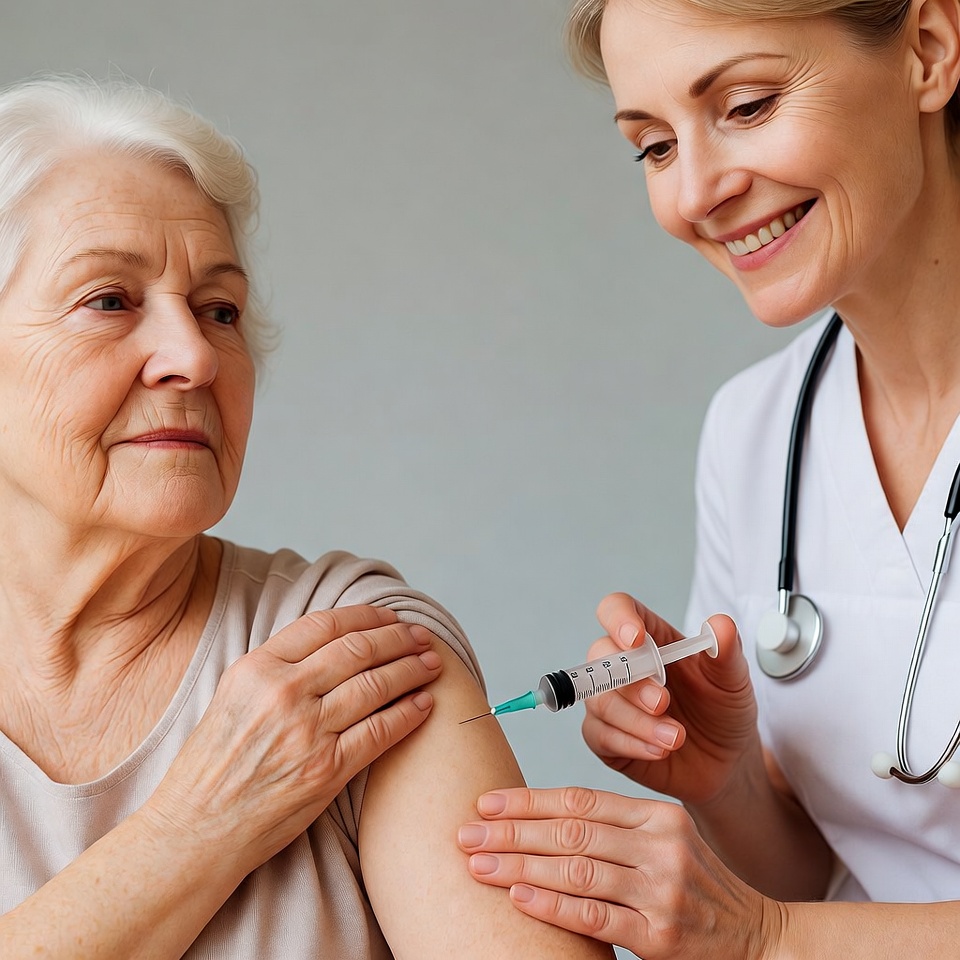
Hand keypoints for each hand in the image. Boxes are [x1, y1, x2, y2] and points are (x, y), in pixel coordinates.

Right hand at [145, 605, 441, 873]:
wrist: (197, 831)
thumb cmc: (212, 766)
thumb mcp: (232, 697)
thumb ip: (276, 668)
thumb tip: (330, 645)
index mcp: (257, 668)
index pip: (325, 625)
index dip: (366, 617)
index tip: (389, 617)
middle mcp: (283, 693)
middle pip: (358, 650)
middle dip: (398, 639)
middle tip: (421, 636)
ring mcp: (307, 731)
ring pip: (375, 685)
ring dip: (411, 670)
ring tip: (431, 664)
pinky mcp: (327, 770)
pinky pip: (380, 731)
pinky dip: (408, 714)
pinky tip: (423, 704)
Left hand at [458, 787, 781, 959]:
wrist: (759, 939)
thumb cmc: (696, 888)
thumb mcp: (664, 841)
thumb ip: (614, 828)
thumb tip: (536, 822)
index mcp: (657, 814)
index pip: (579, 798)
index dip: (528, 800)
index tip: (486, 803)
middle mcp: (661, 844)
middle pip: (571, 830)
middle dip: (512, 832)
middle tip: (466, 833)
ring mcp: (662, 890)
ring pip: (576, 869)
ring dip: (519, 867)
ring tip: (478, 865)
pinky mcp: (661, 935)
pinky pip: (594, 915)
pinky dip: (550, 906)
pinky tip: (516, 899)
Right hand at [582, 595, 759, 805]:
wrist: (725, 763)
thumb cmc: (723, 712)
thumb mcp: (732, 681)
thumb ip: (726, 652)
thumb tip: (721, 623)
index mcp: (652, 639)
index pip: (617, 609)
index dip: (618, 618)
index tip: (635, 639)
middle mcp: (625, 665)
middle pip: (600, 655)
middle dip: (632, 683)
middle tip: (664, 703)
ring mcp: (611, 701)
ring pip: (599, 700)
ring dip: (637, 722)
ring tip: (675, 738)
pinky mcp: (605, 736)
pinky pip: (598, 735)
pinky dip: (631, 744)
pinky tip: (659, 750)